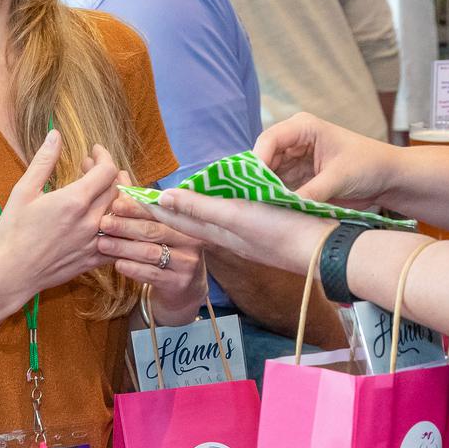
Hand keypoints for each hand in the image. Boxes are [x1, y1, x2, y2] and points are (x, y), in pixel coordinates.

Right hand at [0, 131, 120, 313]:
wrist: (11, 273)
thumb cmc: (13, 231)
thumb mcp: (24, 191)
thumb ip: (44, 161)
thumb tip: (55, 134)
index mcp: (74, 200)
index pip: (107, 170)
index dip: (104, 156)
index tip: (94, 151)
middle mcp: (91, 221)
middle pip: (117, 189)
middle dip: (108, 172)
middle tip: (91, 168)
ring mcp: (95, 242)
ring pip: (122, 214)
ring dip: (116, 197)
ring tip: (102, 189)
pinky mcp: (94, 260)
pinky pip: (120, 240)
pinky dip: (118, 225)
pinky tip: (104, 217)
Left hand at [96, 195, 205, 321]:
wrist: (184, 288)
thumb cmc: (167, 250)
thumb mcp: (160, 228)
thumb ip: (142, 205)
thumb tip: (118, 175)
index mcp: (186, 221)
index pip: (160, 211)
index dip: (137, 207)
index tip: (115, 204)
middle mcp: (191, 240)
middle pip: (154, 230)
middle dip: (126, 226)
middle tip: (103, 223)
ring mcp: (187, 263)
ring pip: (151, 252)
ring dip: (124, 248)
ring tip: (103, 244)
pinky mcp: (179, 283)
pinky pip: (152, 274)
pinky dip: (133, 269)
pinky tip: (118, 264)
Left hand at [143, 190, 328, 280]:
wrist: (323, 251)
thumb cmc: (282, 232)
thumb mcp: (238, 217)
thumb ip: (201, 207)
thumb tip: (164, 197)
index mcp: (218, 230)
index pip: (175, 217)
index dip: (150, 206)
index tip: (125, 196)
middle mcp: (226, 235)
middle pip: (183, 221)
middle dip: (155, 211)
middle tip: (126, 202)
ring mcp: (241, 237)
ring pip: (200, 223)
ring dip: (177, 213)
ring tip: (154, 205)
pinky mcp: (257, 236)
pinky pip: (220, 224)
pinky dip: (204, 215)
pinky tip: (206, 209)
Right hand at [256, 112, 401, 206]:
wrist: (388, 178)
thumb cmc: (369, 165)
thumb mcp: (339, 177)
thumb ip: (311, 192)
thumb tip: (285, 207)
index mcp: (303, 127)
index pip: (269, 140)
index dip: (257, 161)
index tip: (253, 185)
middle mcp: (293, 142)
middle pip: (263, 159)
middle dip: (257, 180)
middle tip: (252, 203)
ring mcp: (294, 161)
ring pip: (268, 176)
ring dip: (264, 192)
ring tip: (259, 211)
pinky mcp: (298, 179)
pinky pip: (279, 189)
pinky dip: (275, 200)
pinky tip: (271, 212)